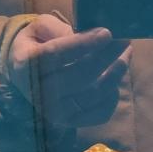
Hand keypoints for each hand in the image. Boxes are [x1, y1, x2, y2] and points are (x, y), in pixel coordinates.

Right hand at [7, 14, 130, 128]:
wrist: (29, 75)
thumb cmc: (40, 45)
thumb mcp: (43, 28)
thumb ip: (61, 29)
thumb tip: (89, 35)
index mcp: (25, 64)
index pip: (55, 54)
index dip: (84, 44)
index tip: (107, 33)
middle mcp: (38, 92)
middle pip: (80, 75)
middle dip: (107, 56)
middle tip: (124, 40)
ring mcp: (55, 112)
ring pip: (94, 93)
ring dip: (116, 73)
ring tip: (126, 54)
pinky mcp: (72, 123)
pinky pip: (101, 112)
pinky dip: (113, 93)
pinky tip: (116, 76)